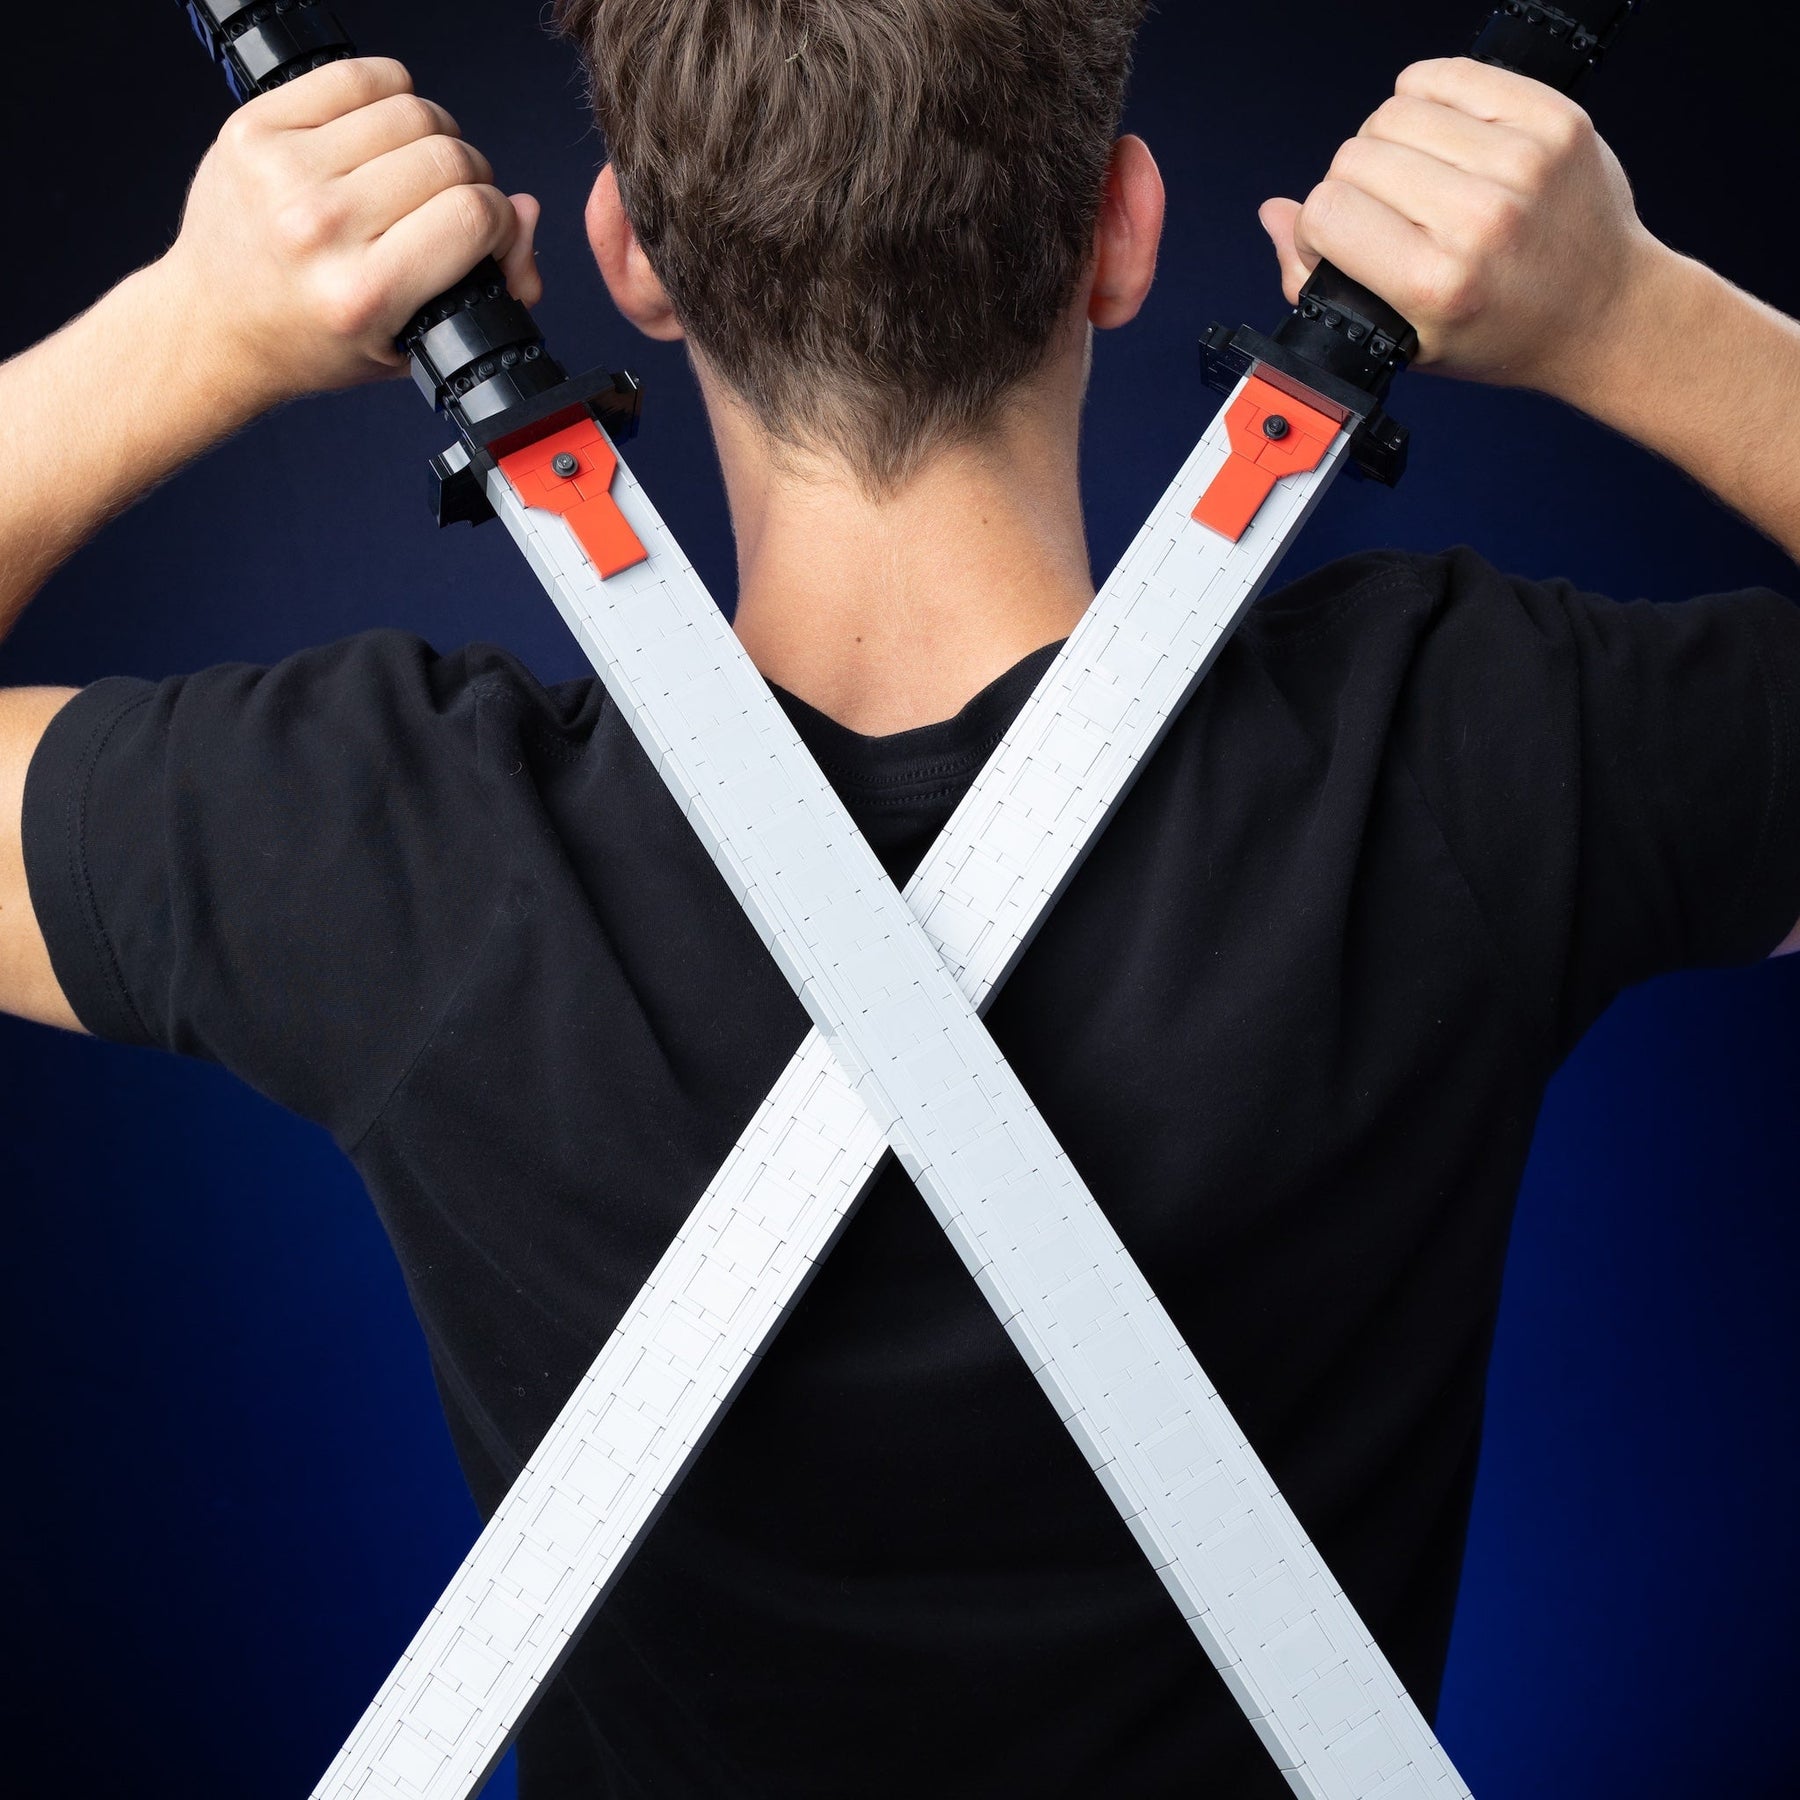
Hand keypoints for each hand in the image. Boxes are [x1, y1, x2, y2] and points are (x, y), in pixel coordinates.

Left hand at [159, 57, 542, 406]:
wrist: (212, 324)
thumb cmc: (311, 340)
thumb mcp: (412, 340)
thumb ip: (483, 286)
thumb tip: (525, 213)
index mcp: (363, 294)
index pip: (474, 214)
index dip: (501, 220)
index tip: (490, 234)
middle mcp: (320, 229)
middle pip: (448, 157)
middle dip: (471, 177)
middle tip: (452, 204)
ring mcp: (283, 172)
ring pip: (410, 110)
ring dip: (432, 135)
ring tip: (416, 168)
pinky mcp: (255, 127)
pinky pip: (356, 76)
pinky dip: (388, 92)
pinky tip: (381, 129)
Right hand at [1258, 58, 1659, 400]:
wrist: (1603, 312)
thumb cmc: (1501, 332)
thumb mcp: (1400, 338)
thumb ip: (1319, 284)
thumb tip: (1276, 214)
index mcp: (1437, 284)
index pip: (1328, 212)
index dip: (1318, 227)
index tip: (1339, 243)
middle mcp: (1481, 220)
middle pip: (1355, 156)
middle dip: (1354, 185)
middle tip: (1387, 216)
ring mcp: (1522, 161)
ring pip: (1395, 110)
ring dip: (1391, 142)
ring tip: (1416, 179)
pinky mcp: (1550, 119)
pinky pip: (1449, 75)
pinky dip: (1429, 99)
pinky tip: (1442, 138)